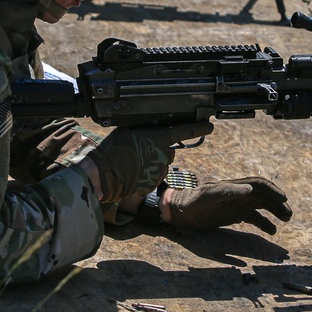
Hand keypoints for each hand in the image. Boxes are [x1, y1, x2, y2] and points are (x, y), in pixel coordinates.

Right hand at [88, 122, 212, 202]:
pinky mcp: (153, 184)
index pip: (183, 131)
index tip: (209, 127)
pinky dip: (145, 175)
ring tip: (132, 163)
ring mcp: (159, 171)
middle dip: (158, 150)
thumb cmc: (112, 150)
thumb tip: (149, 132)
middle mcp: (163, 155)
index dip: (198, 128)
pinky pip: (153, 176)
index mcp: (158, 138)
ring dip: (151, 163)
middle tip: (140, 151)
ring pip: (160, 164)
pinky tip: (132, 173)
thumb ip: (144, 131)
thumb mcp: (128, 131)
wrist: (103, 174)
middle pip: (168, 151)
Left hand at [166, 176, 291, 234]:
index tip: (283, 199)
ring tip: (285, 221)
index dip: (272, 190)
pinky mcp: (233, 214)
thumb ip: (228, 191)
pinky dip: (264, 223)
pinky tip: (272, 231)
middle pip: (263, 195)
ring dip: (274, 212)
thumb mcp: (209, 195)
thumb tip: (250, 189)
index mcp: (234, 186)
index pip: (258, 184)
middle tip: (288, 215)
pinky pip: (253, 217)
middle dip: (277, 203)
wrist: (180, 211)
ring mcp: (236, 204)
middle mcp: (238, 194)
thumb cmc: (193, 202)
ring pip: (261, 206)